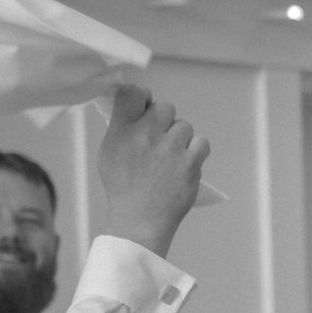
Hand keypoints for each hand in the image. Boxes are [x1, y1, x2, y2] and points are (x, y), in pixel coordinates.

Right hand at [98, 84, 209, 257]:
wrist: (140, 220)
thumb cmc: (123, 187)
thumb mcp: (109, 152)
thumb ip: (122, 126)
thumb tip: (139, 107)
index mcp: (121, 130)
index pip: (131, 92)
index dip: (142, 96)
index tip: (145, 108)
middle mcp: (145, 135)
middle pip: (165, 107)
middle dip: (164, 121)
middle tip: (159, 140)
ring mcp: (170, 148)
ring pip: (184, 126)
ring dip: (180, 138)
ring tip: (170, 157)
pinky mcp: (191, 163)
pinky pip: (202, 142)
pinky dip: (196, 151)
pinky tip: (186, 162)